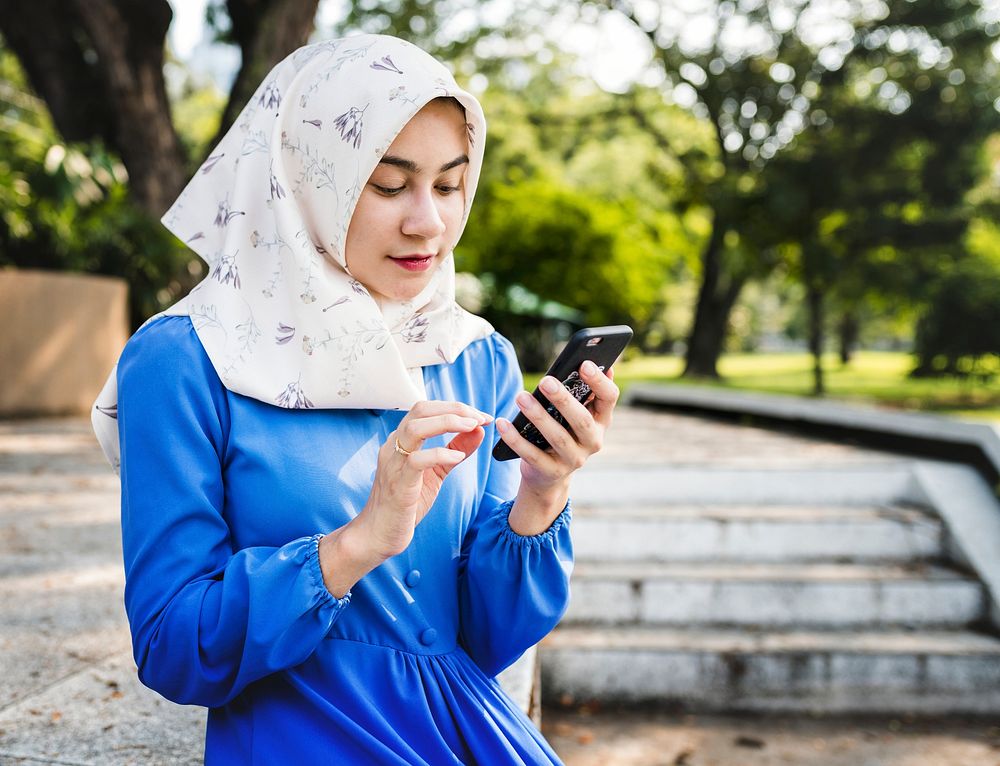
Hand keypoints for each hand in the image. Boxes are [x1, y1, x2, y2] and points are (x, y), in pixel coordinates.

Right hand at [358, 400, 490, 559]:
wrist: (379, 534)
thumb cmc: (406, 503)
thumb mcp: (437, 472)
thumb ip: (455, 449)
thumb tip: (478, 429)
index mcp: (403, 440)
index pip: (427, 409)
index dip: (456, 408)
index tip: (482, 416)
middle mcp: (394, 445)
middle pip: (421, 409)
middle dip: (454, 409)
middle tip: (480, 418)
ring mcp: (394, 463)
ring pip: (415, 428)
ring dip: (448, 422)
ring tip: (472, 427)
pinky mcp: (398, 484)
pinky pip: (417, 460)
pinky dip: (440, 454)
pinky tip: (458, 457)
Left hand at [496, 360, 619, 500]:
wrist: (549, 474)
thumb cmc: (562, 431)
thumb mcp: (576, 413)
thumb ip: (584, 391)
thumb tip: (597, 361)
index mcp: (601, 421)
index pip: (609, 398)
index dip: (600, 382)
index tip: (585, 363)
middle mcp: (593, 441)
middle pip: (581, 420)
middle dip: (563, 399)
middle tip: (545, 380)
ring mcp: (574, 459)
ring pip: (557, 437)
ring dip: (538, 416)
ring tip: (521, 397)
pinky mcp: (552, 472)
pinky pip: (532, 455)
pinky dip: (516, 439)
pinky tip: (503, 423)